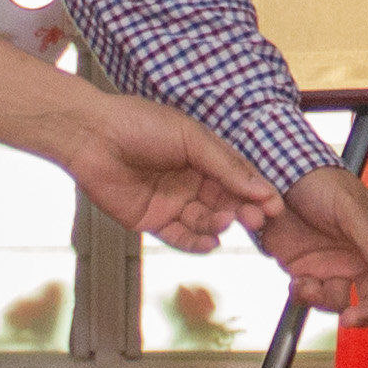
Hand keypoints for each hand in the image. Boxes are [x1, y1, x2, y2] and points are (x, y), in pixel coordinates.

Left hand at [66, 100, 278, 254]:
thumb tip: (261, 188)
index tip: (275, 206)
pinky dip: (196, 243)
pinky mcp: (152, 220)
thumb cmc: (140, 124)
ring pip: (205, 222)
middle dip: (243, 212)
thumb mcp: (192, 138)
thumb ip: (226, 164)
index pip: (238, 179)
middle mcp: (191, 181)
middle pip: (226, 202)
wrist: (92, 135)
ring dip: (219, 225)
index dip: (257, 192)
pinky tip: (210, 243)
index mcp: (204, 156)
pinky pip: (180, 237)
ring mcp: (172, 202)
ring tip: (223, 221)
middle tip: (256, 219)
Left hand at [254, 163, 367, 323]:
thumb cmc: (322, 182)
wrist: (280, 174)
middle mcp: (359, 257)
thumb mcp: (349, 208)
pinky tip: (295, 282)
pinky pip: (311, 296)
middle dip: (363, 313)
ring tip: (305, 285)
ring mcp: (333, 265)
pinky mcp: (307, 270)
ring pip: (339, 302)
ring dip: (323, 301)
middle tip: (349, 319)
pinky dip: (303, 296)